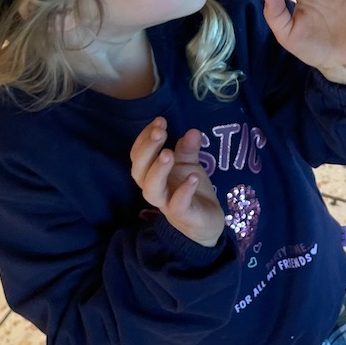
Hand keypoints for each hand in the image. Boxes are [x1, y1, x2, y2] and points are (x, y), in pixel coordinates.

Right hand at [130, 117, 224, 246]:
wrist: (206, 222)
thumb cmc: (191, 190)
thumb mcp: (189, 166)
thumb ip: (187, 150)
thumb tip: (192, 131)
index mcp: (153, 174)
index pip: (139, 155)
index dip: (145, 138)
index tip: (159, 121)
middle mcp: (155, 189)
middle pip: (139, 171)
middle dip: (146, 149)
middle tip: (159, 131)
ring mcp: (167, 204)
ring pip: (152, 190)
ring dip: (158, 170)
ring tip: (168, 153)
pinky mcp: (184, 216)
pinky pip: (178, 205)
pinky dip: (184, 191)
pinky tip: (193, 177)